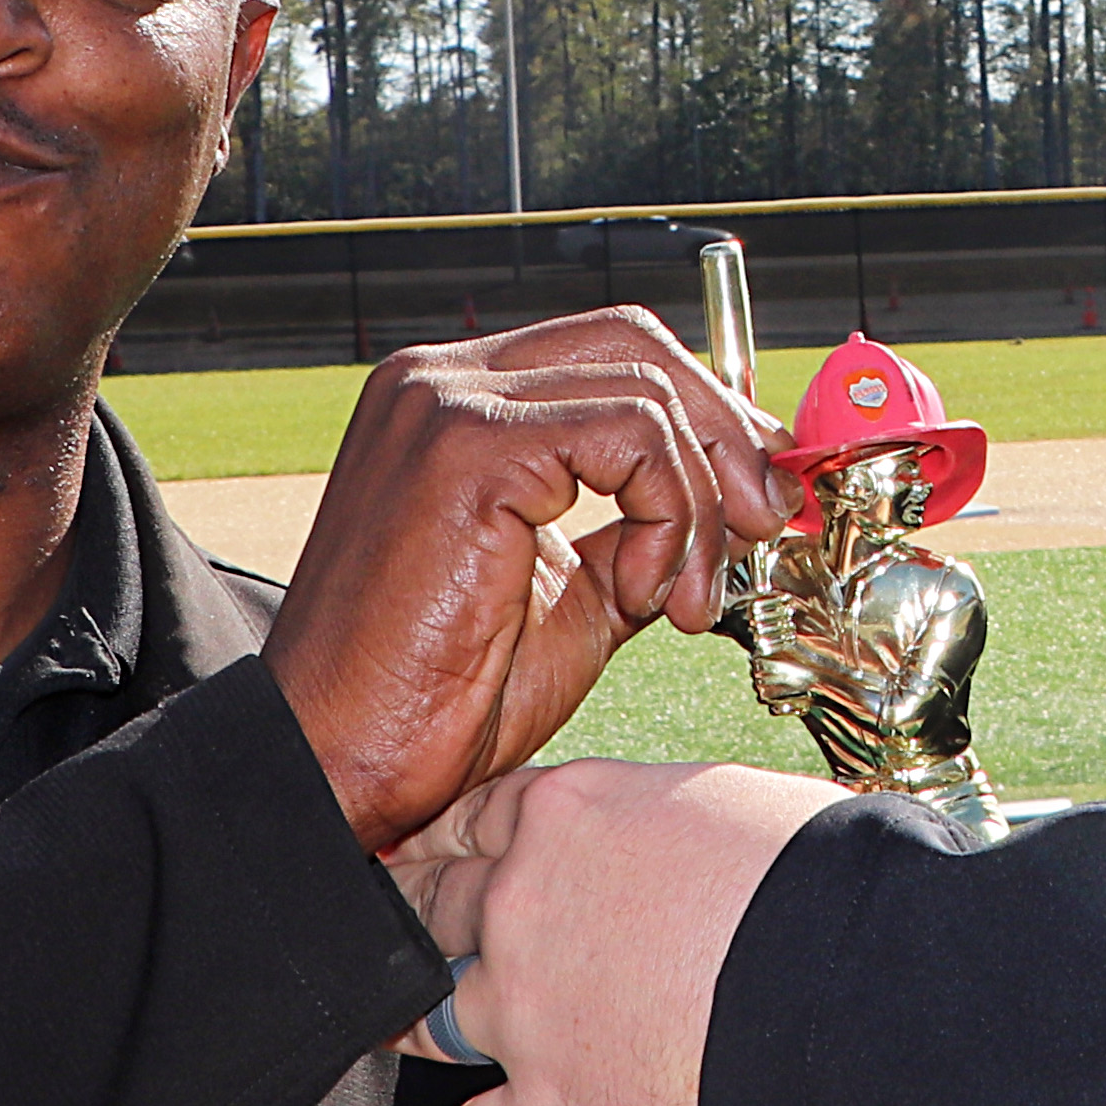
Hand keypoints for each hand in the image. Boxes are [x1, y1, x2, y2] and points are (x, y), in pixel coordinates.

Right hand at [267, 311, 792, 849]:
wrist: (343, 762)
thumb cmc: (437, 697)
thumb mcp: (574, 596)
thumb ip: (643, 532)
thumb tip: (744, 504)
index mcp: (456, 403)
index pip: (609, 351)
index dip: (703, 409)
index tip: (758, 491)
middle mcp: (439, 381)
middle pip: (633, 343)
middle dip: (724, 433)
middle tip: (762, 524)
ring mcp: (446, 403)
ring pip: (643, 391)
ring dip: (697, 503)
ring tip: (681, 600)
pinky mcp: (466, 446)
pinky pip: (627, 434)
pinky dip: (668, 512)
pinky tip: (643, 596)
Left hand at [384, 759, 840, 1105]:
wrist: (852, 998)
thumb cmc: (824, 885)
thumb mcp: (737, 803)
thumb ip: (669, 820)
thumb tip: (683, 834)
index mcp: (570, 816)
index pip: (480, 815)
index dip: (446, 834)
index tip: (429, 845)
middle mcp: (525, 908)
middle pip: (432, 904)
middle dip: (405, 911)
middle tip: (385, 919)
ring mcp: (528, 1017)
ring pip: (430, 1017)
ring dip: (403, 1025)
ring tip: (381, 1032)